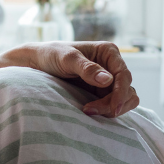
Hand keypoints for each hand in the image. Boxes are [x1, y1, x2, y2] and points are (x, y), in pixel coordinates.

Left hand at [0, 42, 138, 116]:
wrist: (36, 63)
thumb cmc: (50, 55)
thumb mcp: (66, 59)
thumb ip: (86, 68)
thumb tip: (108, 80)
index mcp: (109, 52)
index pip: (125, 75)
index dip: (121, 93)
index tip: (113, 109)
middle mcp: (112, 65)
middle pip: (128, 89)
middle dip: (114, 103)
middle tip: (91, 111)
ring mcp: (108, 80)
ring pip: (125, 99)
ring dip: (111, 108)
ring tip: (89, 111)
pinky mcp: (102, 92)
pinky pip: (114, 104)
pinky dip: (106, 110)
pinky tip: (89, 111)